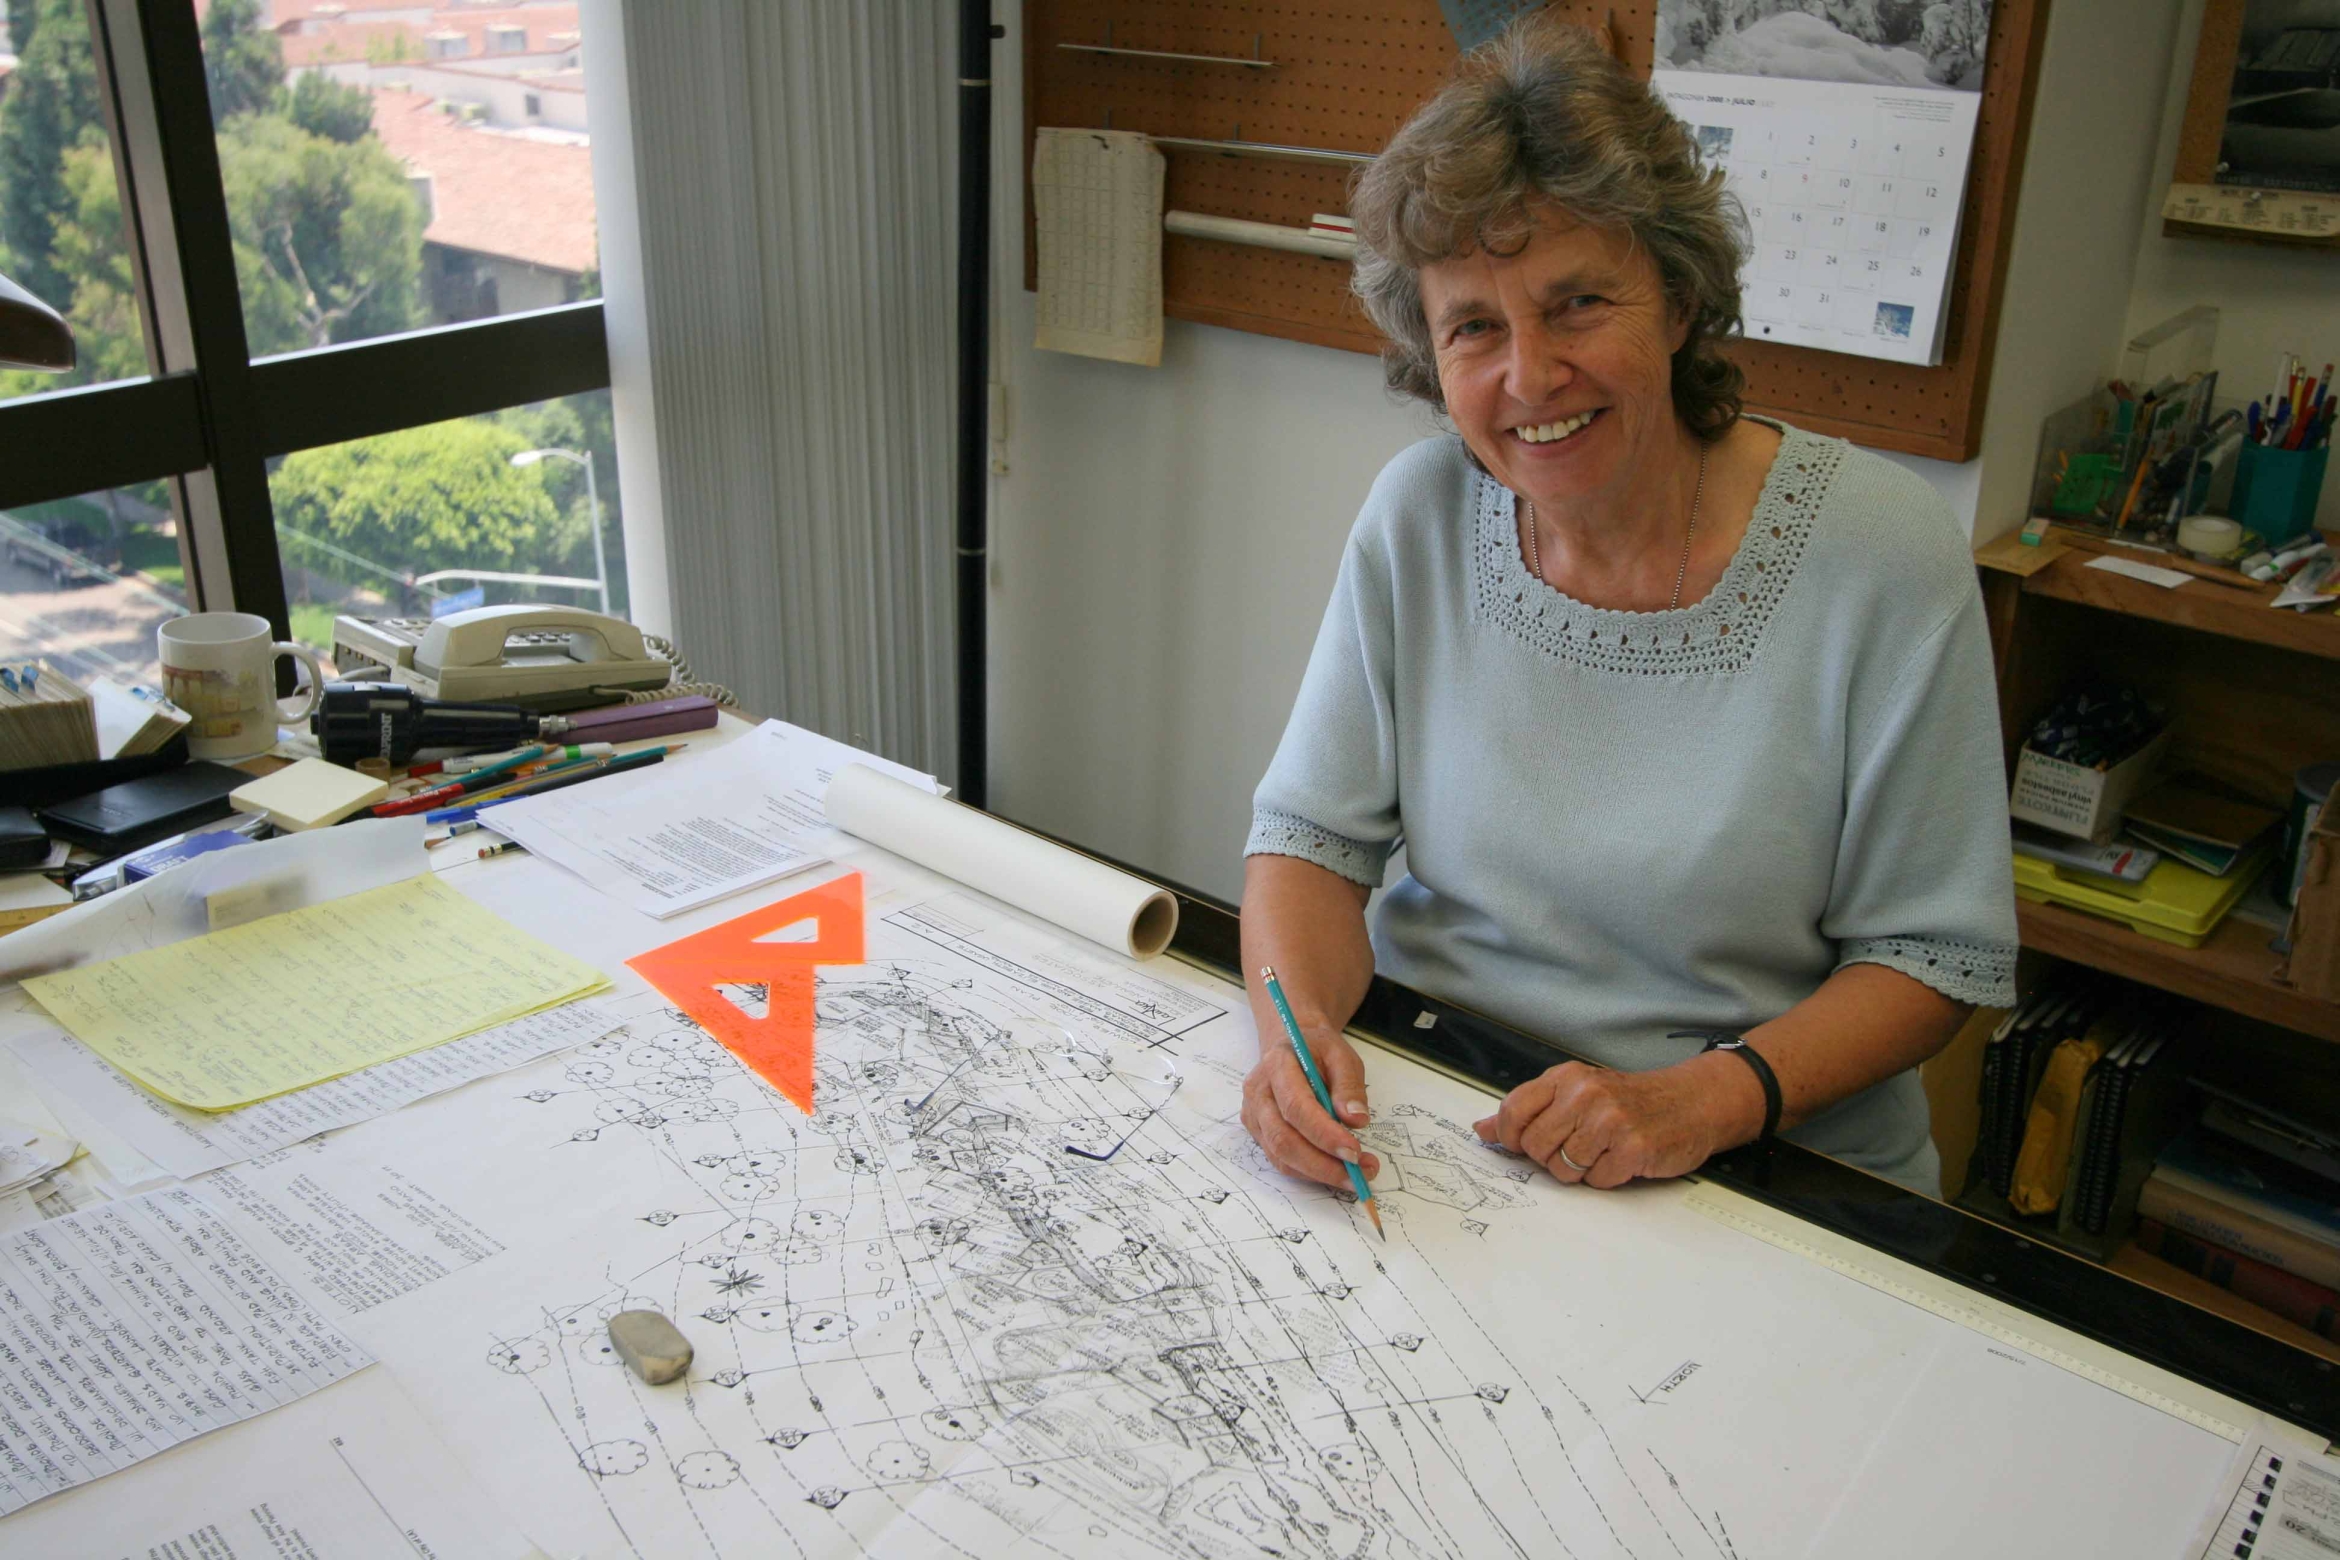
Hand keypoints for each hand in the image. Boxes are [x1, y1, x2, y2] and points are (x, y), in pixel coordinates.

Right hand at [1241, 1032, 1380, 1190]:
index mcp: (1276, 1065)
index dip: (1325, 1134)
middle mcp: (1258, 1093)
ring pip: (1281, 1156)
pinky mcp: (1259, 1133)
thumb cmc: (1317, 1051)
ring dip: (1320, 1173)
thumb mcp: (1341, 1056)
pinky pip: (1282, 1161)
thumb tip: (1356, 1120)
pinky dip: (1311, 1172)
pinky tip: (1335, 1170)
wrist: (1291, 1047)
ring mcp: (1254, 1116)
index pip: (1296, 1107)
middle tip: (1360, 1173)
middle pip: (1283, 1139)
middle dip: (1323, 1163)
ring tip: (1356, 1176)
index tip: (1355, 1152)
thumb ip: (1349, 1086)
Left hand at [1471, 1054, 1758, 1188]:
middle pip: (1535, 1147)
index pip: (1513, 1111)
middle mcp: (1585, 1094)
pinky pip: (1596, 1181)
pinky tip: (1622, 1159)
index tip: (1521, 1145)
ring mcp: (1610, 1120)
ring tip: (1602, 1152)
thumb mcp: (1577, 1092)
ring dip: (1580, 1171)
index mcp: (1566, 1077)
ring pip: (1562, 1169)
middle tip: (1576, 1147)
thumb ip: (1530, 1109)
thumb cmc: (1631, 1100)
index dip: (1510, 1138)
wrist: (1691, 1102)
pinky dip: (1607, 1178)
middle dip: (1550, 1158)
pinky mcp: (1633, 1148)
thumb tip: (1481, 1130)